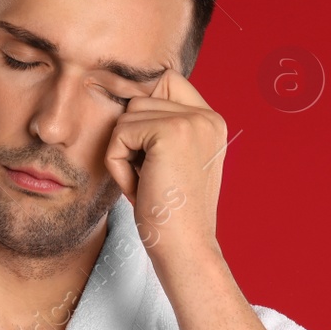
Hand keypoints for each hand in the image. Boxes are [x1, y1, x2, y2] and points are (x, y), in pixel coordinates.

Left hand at [103, 68, 227, 262]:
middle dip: (132, 139)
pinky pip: (120, 134)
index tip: (143, 148)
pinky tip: (139, 187)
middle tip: (149, 177)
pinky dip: (118, 163)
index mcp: (212, 121)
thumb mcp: (171, 161)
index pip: (166, 81)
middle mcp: (207, 116)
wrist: (185, 248)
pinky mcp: (170, 132)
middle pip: (140, 98)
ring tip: (146, 183)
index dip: (144, 109)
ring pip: (127, 116)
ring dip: (124, 152)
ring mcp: (191, 121)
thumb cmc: (170, 213)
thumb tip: (119, 91)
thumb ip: (160, 127)